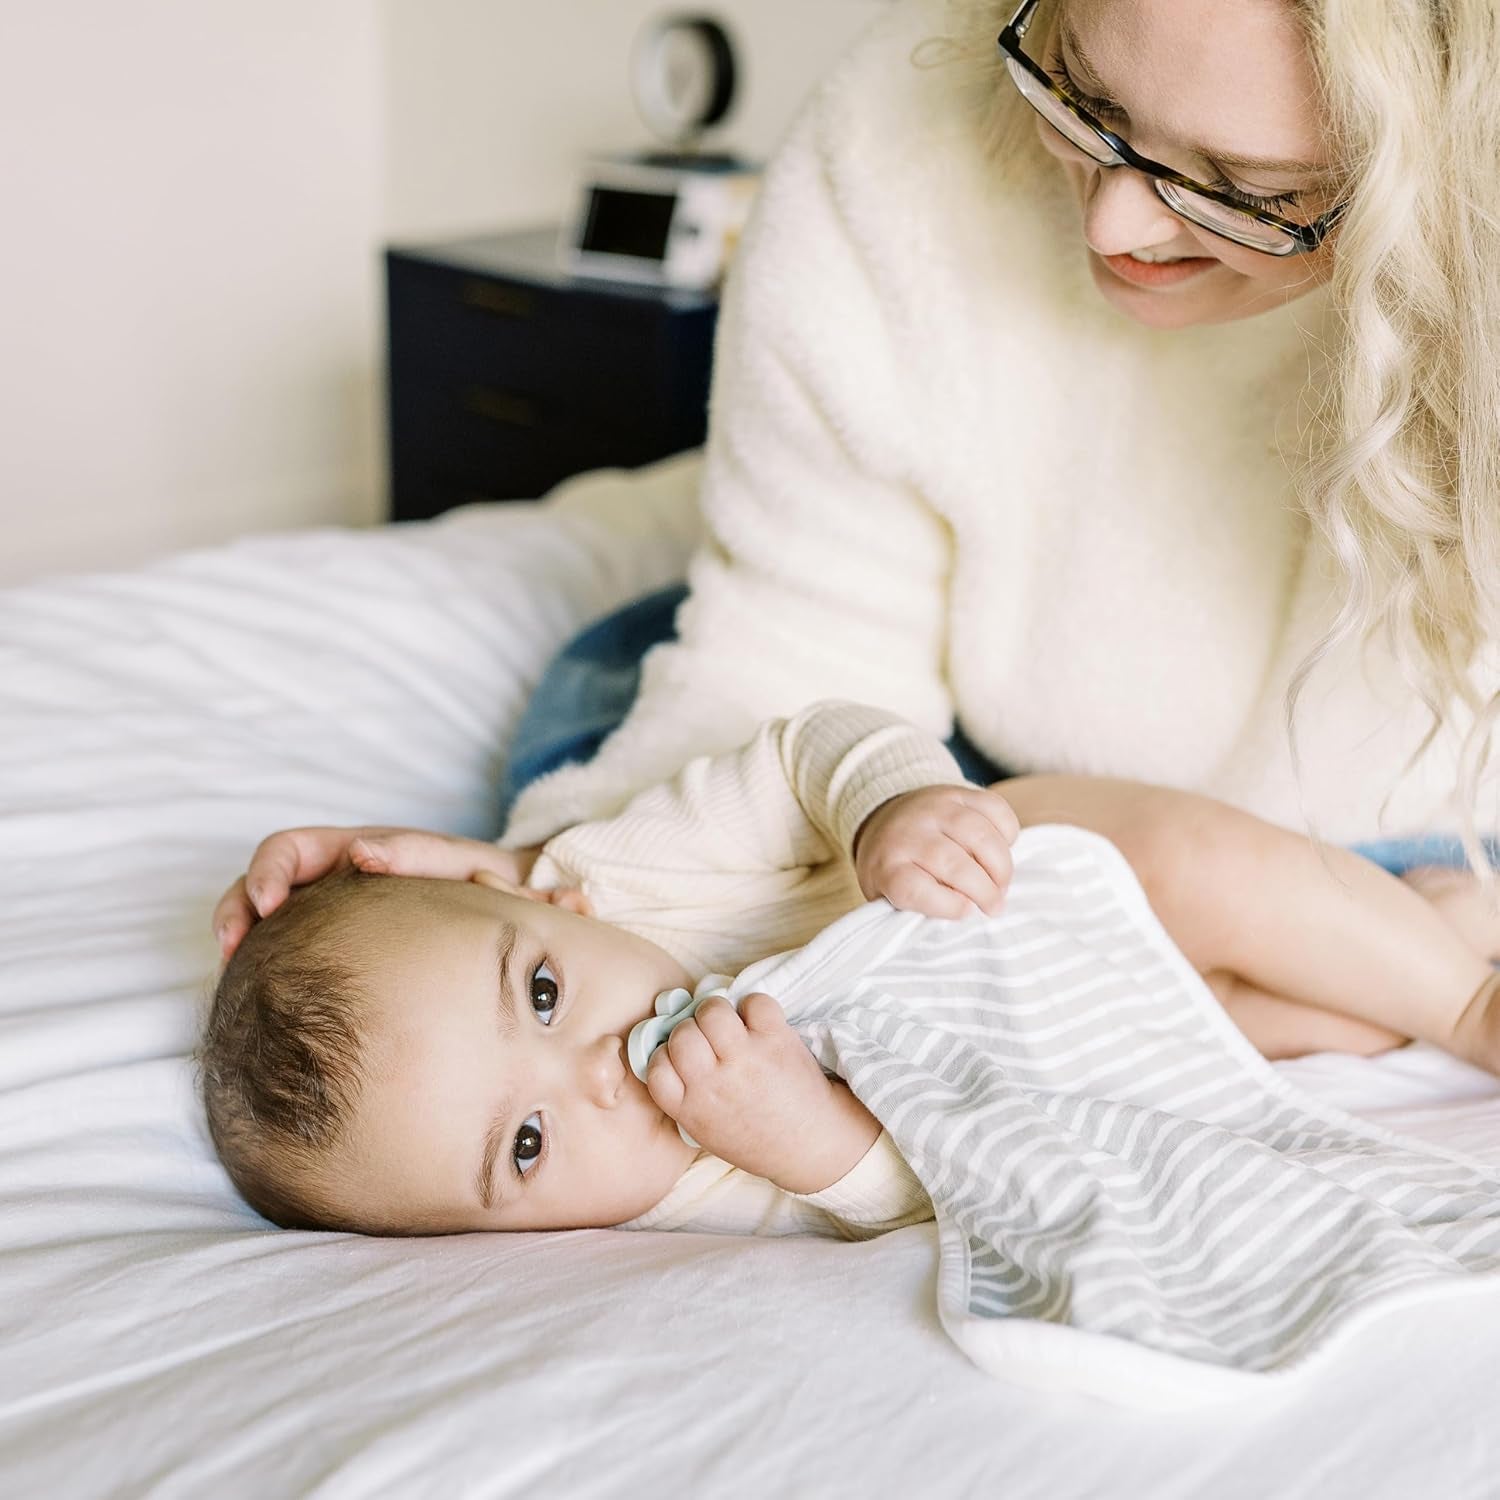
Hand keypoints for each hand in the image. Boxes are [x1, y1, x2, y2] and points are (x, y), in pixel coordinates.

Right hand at [211, 827, 553, 957]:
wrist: (517, 911)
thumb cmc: (484, 882)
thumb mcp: (453, 861)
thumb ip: (410, 853)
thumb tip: (361, 852)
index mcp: (354, 852)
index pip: (288, 850)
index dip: (264, 873)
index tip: (264, 906)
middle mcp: (334, 882)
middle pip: (263, 887)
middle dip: (236, 912)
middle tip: (231, 950)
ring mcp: (335, 918)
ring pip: (272, 926)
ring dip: (246, 945)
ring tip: (237, 977)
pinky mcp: (343, 952)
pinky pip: (296, 956)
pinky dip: (273, 970)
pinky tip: (272, 1001)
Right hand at [645, 994, 878, 1195]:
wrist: (810, 1144)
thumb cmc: (756, 1138)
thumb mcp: (707, 1131)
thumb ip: (686, 1097)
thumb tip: (671, 1050)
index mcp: (692, 1109)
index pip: (656, 1067)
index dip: (666, 1054)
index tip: (680, 1057)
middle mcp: (714, 1083)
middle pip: (682, 1034)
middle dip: (691, 1030)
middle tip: (707, 1038)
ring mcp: (746, 1058)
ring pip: (712, 1011)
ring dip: (717, 1012)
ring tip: (729, 1025)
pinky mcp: (776, 1040)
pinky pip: (754, 1002)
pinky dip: (754, 1006)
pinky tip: (757, 1023)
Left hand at [853, 784, 1018, 918]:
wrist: (885, 818)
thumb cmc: (895, 869)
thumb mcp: (889, 897)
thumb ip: (916, 911)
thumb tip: (960, 916)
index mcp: (887, 866)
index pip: (914, 889)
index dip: (947, 906)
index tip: (965, 911)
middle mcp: (908, 834)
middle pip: (954, 864)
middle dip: (985, 891)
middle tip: (994, 906)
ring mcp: (934, 809)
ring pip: (979, 834)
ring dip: (1001, 866)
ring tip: (1002, 884)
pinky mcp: (957, 793)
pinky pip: (994, 807)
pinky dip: (1007, 832)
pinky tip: (1002, 849)